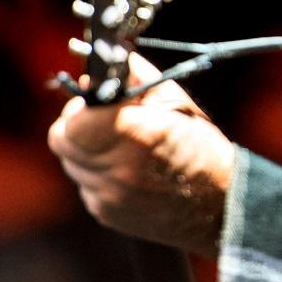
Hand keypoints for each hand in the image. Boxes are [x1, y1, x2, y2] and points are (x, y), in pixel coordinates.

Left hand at [48, 54, 234, 258]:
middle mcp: (117, 171)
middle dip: (77, 124)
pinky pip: (85, 184)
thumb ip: (133, 77)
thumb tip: (97, 67)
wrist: (219, 204)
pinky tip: (129, 171)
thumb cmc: (200, 146)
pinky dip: (99, 173)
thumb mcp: (175, 101)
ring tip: (123, 147)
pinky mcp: (104, 213)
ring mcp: (108, 197)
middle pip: (61, 140)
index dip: (80, 107)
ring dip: (87, 149)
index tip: (98, 103)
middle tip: (105, 120)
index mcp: (137, 136)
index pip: (73, 121)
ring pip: (70, 162)